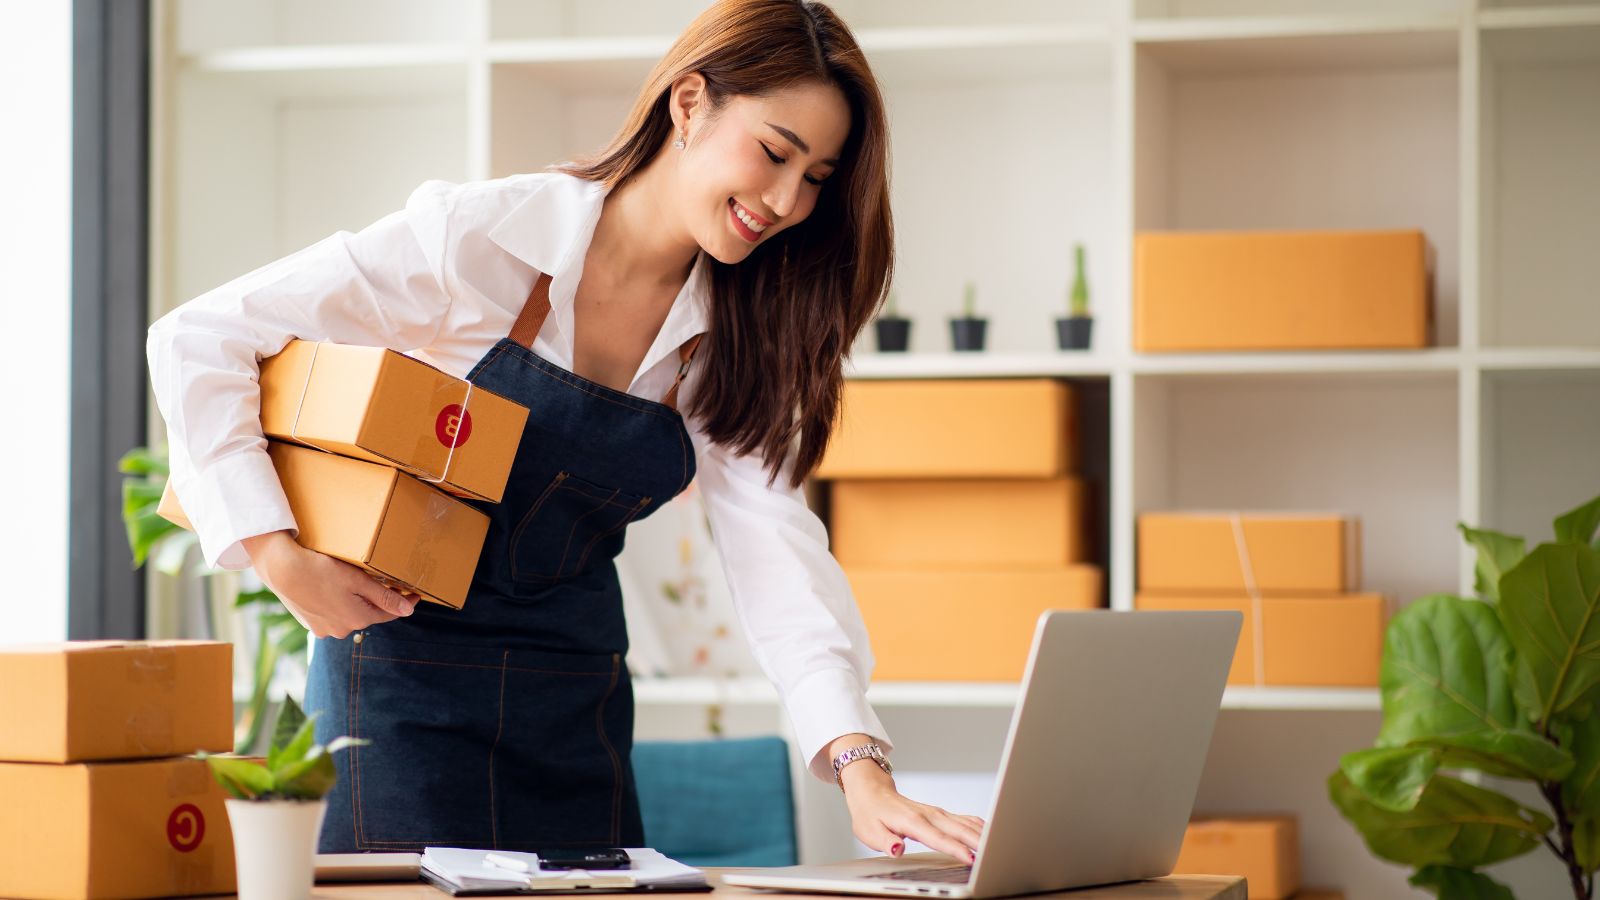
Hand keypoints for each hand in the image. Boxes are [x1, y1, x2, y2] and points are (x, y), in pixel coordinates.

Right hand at [242, 530, 417, 638]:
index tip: (415, 593)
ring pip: (350, 615)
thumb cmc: (321, 570)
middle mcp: (342, 630)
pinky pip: (332, 615)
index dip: (404, 602)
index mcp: (357, 620)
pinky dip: (338, 604)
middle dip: (379, 600)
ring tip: (358, 584)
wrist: (281, 569)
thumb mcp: (358, 580)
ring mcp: (324, 629)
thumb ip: (385, 596)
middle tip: (387, 582)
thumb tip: (409, 610)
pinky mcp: (310, 623)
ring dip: (357, 602)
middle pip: (369, 614)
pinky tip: (334, 590)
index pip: (390, 613)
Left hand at [835, 745, 985, 862]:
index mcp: (912, 821)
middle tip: (994, 856)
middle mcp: (929, 814)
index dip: (955, 848)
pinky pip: (965, 820)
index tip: (970, 858)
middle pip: (959, 829)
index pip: (937, 837)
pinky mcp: (941, 814)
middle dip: (978, 842)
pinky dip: (979, 827)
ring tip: (999, 847)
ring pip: (966, 823)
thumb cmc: (870, 813)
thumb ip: (884, 841)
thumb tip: (898, 849)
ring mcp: (937, 813)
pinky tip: (990, 835)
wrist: (872, 792)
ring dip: (983, 834)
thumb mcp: (868, 831)